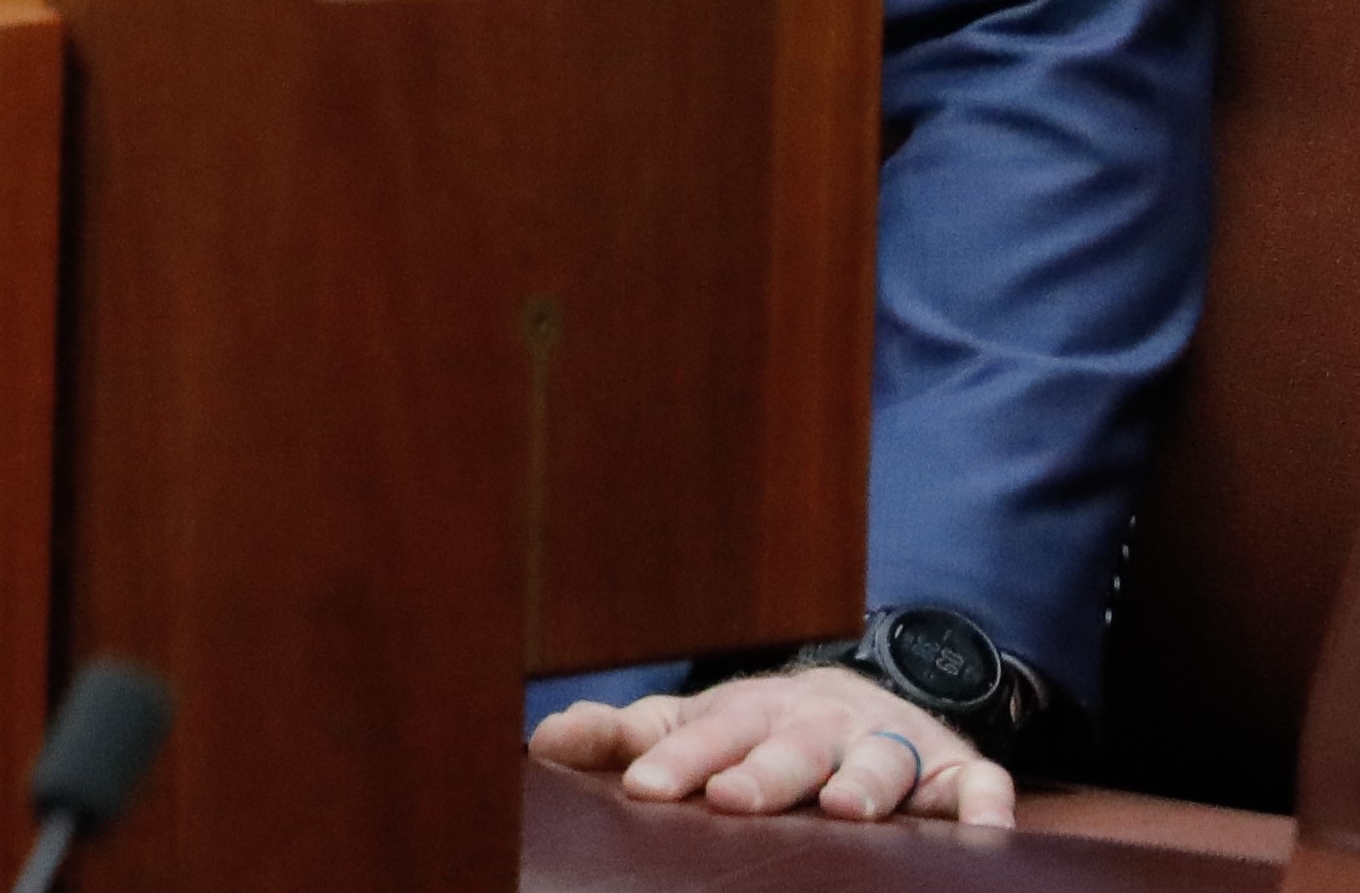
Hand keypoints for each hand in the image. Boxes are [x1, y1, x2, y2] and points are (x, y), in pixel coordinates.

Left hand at [530, 666, 1013, 826]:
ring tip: (846, 811)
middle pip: (788, 747)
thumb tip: (542, 742)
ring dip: (864, 781)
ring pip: (881, 760)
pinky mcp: (956, 769)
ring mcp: (890, 742)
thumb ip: (623, 737)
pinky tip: (982, 826)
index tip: (645, 789)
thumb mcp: (690, 727)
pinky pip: (978, 785)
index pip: (704, 735)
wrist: (861, 699)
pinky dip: (983, 803)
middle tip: (732, 798)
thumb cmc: (758, 728)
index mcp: (747, 712)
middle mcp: (818, 722)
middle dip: (763, 771)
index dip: (676, 761)